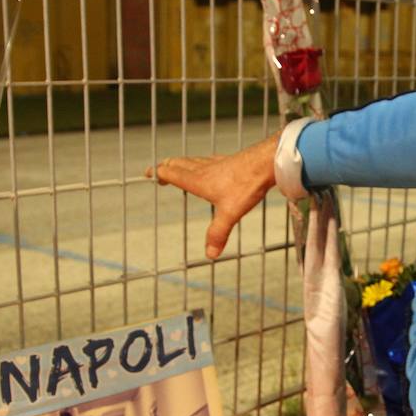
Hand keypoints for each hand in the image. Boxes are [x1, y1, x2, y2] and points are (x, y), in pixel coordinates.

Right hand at [146, 131, 280, 258]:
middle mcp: (205, 169)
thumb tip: (210, 255)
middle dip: (167, 166)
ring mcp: (218, 163)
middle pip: (179, 163)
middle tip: (159, 170)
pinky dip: (202, 163)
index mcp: (198, 180)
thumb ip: (218, 233)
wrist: (266, 162)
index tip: (149, 173)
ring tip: (178, 166)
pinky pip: (209, 160)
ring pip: (193, 160)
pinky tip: (210, 166)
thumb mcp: (230, 213)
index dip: (159, 172)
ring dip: (182, 163)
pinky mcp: (230, 161)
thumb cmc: (247, 184)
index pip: (172, 172)